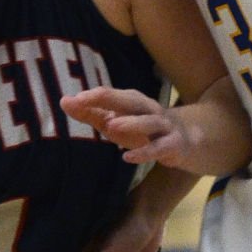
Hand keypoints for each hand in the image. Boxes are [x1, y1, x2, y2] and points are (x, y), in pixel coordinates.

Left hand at [62, 86, 193, 169]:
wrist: (186, 141)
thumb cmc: (143, 130)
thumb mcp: (116, 122)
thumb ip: (90, 114)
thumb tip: (64, 102)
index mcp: (133, 102)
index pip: (111, 94)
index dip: (92, 96)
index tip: (72, 100)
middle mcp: (148, 109)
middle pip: (130, 100)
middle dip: (109, 98)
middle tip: (85, 100)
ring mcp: (163, 126)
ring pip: (149, 122)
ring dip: (131, 122)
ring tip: (111, 125)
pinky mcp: (173, 145)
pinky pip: (159, 148)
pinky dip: (144, 152)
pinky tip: (127, 157)